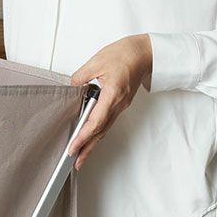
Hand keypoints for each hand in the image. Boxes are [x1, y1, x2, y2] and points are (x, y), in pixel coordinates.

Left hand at [68, 34, 152, 169]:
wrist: (145, 53)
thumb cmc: (126, 54)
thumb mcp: (97, 61)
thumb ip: (80, 77)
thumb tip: (71, 88)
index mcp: (113, 94)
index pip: (95, 122)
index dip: (83, 137)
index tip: (73, 147)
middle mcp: (118, 104)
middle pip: (100, 132)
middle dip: (87, 149)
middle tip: (76, 163)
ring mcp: (120, 106)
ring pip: (104, 130)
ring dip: (92, 145)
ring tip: (81, 157)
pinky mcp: (120, 105)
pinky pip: (107, 123)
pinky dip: (98, 134)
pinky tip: (91, 139)